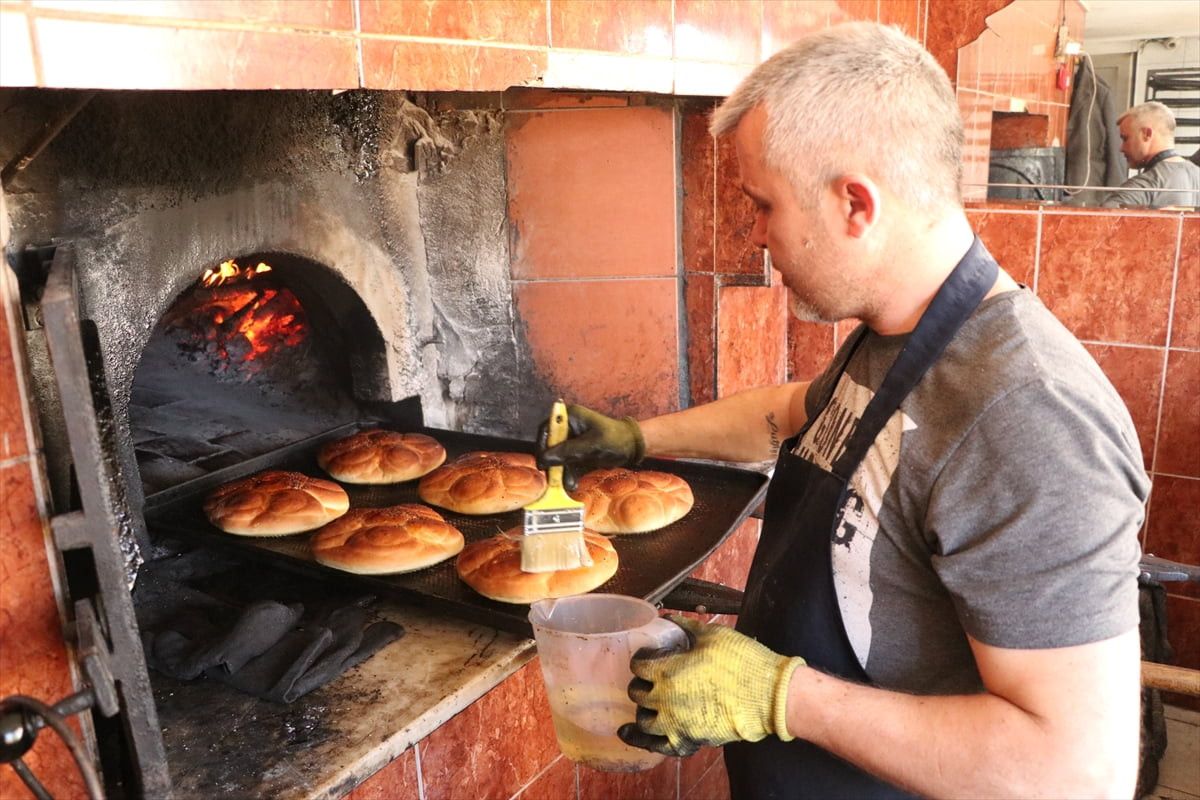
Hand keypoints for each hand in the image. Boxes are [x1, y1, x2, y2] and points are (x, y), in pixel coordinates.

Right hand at [536, 404, 644, 490]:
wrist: (632, 447)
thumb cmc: (616, 439)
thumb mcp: (592, 445)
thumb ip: (568, 451)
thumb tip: (546, 458)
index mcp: (571, 417)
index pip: (548, 429)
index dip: (542, 445)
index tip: (542, 462)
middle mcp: (568, 427)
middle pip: (551, 445)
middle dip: (553, 463)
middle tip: (552, 478)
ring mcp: (572, 440)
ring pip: (558, 457)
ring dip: (561, 472)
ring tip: (568, 484)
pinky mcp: (576, 451)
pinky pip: (567, 464)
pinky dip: (568, 474)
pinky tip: (572, 484)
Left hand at [617, 614, 804, 756]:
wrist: (769, 695)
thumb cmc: (742, 662)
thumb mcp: (712, 635)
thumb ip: (686, 626)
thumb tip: (669, 618)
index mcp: (667, 672)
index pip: (638, 666)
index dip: (641, 659)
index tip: (648, 656)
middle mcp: (666, 700)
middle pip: (637, 695)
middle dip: (641, 684)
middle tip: (651, 679)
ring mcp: (677, 724)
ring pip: (645, 723)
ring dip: (646, 712)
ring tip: (654, 705)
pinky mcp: (692, 740)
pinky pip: (663, 746)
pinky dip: (654, 741)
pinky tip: (651, 734)